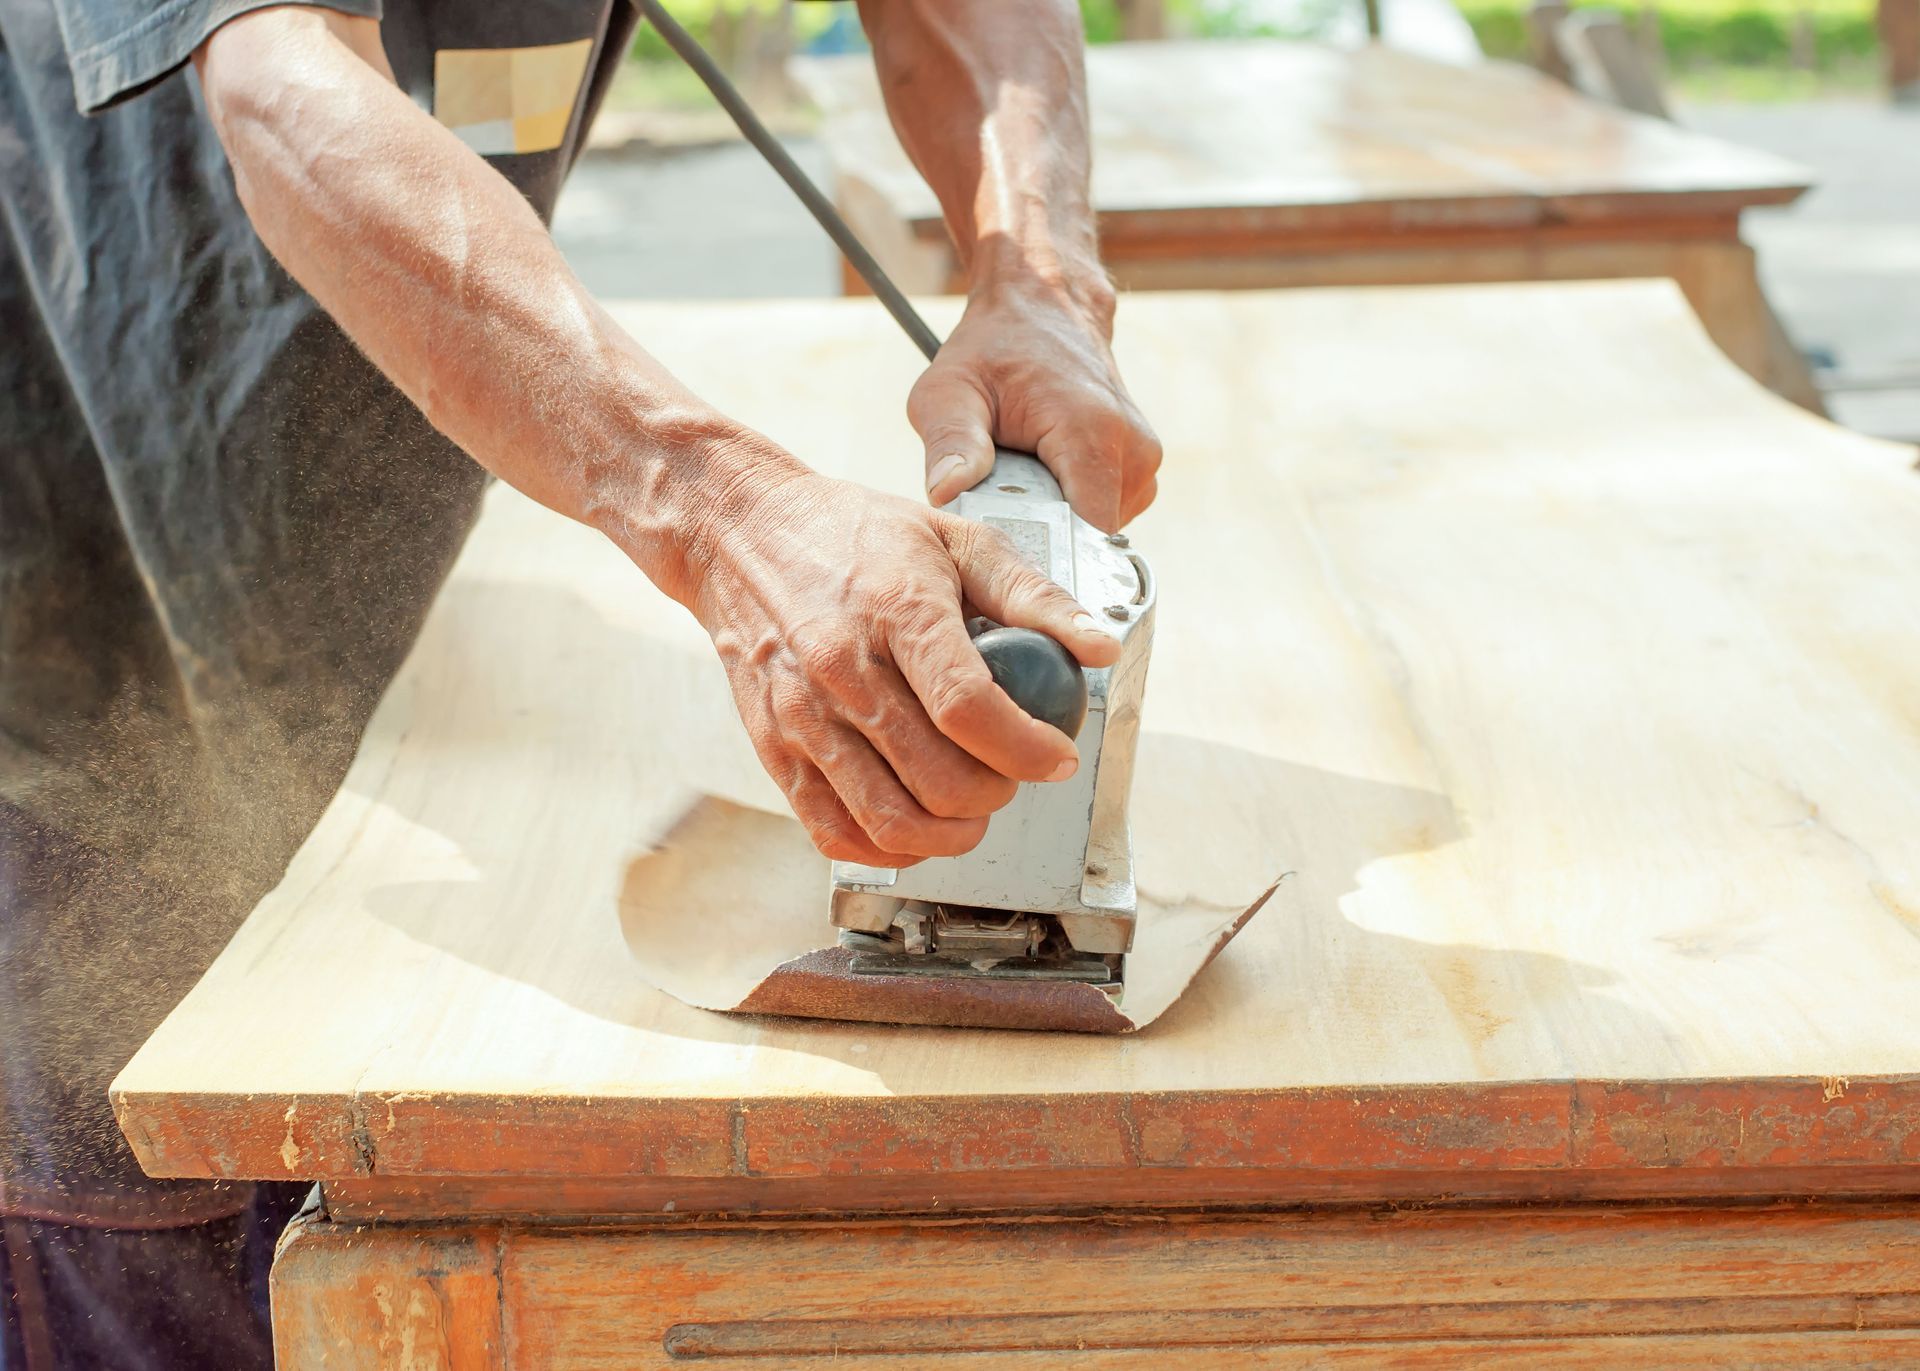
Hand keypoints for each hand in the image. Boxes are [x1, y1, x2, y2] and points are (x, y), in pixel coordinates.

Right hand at [692, 458, 1120, 866]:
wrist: (739, 535)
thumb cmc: (854, 534)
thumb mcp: (955, 538)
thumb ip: (1034, 596)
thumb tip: (1100, 646)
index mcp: (897, 610)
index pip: (969, 708)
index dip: (1026, 749)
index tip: (1056, 756)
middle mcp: (843, 669)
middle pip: (937, 778)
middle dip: (997, 795)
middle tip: (1013, 776)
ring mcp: (802, 716)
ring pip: (889, 820)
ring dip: (950, 835)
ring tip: (972, 810)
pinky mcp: (773, 747)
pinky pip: (833, 831)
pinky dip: (885, 849)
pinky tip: (916, 826)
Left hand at [909, 284, 1161, 532]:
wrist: (1043, 306)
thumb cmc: (990, 349)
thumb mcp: (949, 391)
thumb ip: (950, 443)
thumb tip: (947, 494)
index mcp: (1092, 432)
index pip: (1086, 535)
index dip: (1046, 555)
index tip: (1010, 555)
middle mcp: (1134, 448)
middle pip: (1089, 539)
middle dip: (1043, 533)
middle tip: (1002, 496)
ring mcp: (1145, 457)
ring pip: (1099, 531)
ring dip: (1059, 519)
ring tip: (1024, 478)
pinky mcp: (1144, 464)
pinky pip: (1108, 512)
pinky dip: (1074, 505)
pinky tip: (1046, 475)